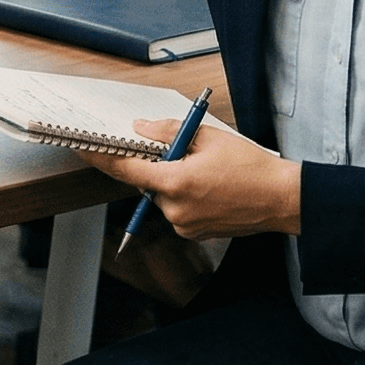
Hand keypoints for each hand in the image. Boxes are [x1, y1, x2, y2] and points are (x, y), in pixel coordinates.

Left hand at [76, 119, 297, 238]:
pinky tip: (212, 189)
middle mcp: (174, 209)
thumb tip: (141, 130)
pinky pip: (177, 210)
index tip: (82, 148)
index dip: (101, 157)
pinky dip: (186, 196)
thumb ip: (169, 132)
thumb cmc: (251, 168)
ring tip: (209, 173)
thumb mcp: (208, 138)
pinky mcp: (194, 234)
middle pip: (148, 181)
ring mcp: (184, 225)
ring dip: (175, 181)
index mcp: (175, 182)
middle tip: (185, 153)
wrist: (282, 199)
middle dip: (159, 165)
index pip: (126, 169)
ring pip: (163, 196)